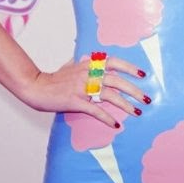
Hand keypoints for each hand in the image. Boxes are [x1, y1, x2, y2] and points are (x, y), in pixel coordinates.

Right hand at [21, 55, 149, 127]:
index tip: (143, 75)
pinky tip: (116, 124)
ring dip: (125, 105)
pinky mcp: (75, 101)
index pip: (114, 62)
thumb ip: (82, 62)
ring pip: (109, 95)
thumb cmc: (54, 78)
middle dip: (134, 90)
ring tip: (136, 112)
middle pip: (116, 80)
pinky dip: (106, 117)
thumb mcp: (70, 65)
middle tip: (147, 99)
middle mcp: (88, 74)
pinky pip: (94, 110)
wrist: (36, 87)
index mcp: (89, 64)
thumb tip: (89, 57)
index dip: (130, 68)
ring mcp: (81, 88)